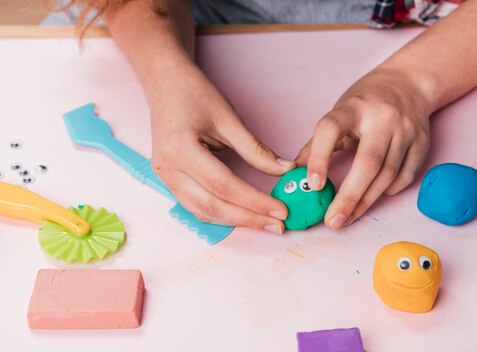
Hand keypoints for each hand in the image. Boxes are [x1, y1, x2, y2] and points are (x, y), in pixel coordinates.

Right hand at [150, 65, 295, 233]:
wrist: (165, 82)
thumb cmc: (194, 93)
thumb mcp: (228, 118)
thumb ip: (256, 150)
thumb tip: (285, 170)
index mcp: (180, 150)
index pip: (224, 186)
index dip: (254, 201)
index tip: (281, 210)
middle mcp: (168, 169)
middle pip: (212, 206)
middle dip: (248, 218)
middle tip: (278, 225)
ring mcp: (165, 177)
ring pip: (202, 211)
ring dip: (235, 221)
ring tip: (264, 223)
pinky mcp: (169, 180)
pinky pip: (195, 205)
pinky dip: (220, 213)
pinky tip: (242, 214)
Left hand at [296, 68, 431, 229]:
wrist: (409, 83)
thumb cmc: (366, 102)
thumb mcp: (339, 112)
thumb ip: (317, 143)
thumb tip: (293, 173)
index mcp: (354, 106)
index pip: (331, 129)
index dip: (319, 158)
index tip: (312, 185)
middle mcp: (382, 117)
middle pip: (367, 163)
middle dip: (348, 198)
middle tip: (333, 221)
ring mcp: (406, 130)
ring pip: (387, 175)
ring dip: (365, 202)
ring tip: (347, 218)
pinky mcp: (422, 142)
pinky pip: (405, 177)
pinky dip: (388, 191)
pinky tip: (373, 196)